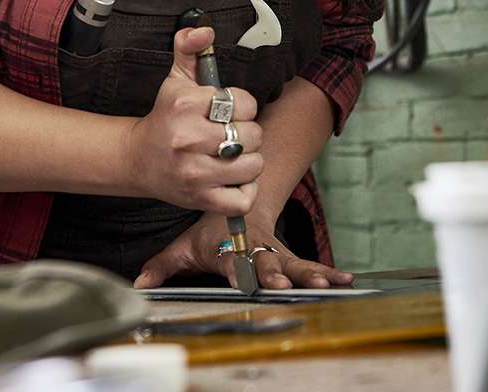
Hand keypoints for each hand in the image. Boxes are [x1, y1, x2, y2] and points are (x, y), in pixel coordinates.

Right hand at [125, 26, 261, 215]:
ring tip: (232, 155)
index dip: (243, 105)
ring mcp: (195, 172)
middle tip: (230, 134)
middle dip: (246, 133)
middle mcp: (188, 139)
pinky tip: (232, 178)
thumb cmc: (165, 117)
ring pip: (253, 165)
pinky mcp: (201, 199)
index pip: (243, 102)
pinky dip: (245, 190)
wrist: (138, 159)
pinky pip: (244, 198)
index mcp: (185, 105)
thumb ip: (190, 48)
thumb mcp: (176, 79)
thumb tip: (204, 29)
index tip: (228, 110)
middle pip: (252, 135)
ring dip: (248, 161)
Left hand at [133, 212, 354, 289]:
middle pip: (264, 262)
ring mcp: (273, 250)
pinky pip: (308, 263)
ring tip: (325, 283)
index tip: (242, 280)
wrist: (239, 201)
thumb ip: (164, 265)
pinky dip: (327, 270)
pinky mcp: (288, 255)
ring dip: (307, 274)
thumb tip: (141, 282)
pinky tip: (346, 280)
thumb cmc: (210, 232)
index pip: (232, 258)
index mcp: (228, 246)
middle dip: (273, 274)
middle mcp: (253, 248)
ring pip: (291, 263)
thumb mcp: (184, 245)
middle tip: (282, 285)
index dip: (238, 269)